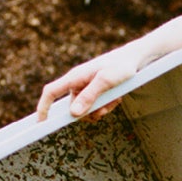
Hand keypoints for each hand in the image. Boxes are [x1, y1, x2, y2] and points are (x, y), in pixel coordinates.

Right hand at [33, 8, 181, 122]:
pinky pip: (98, 104)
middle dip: (88, 113)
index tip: (41, 123)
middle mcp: (78, 82)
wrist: (140, 57)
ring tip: (115, 100)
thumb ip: (90, 97)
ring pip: (88, 108)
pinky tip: (118, 98)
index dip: (43, 107)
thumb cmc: (123, 66)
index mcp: (75, 77)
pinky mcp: (99, 88)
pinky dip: (108, 105)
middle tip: (106, 109)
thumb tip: (74, 114)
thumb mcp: (107, 82)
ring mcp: (88, 86)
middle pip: (73, 107)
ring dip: (101, 109)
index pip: (51, 92)